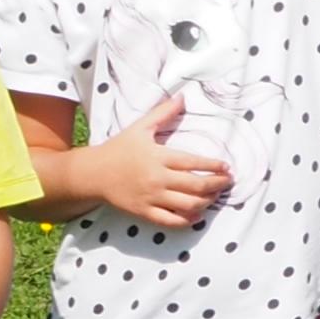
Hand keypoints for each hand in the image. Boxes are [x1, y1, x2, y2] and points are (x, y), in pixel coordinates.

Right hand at [86, 96, 231, 228]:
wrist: (93, 173)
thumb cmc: (119, 149)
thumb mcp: (140, 128)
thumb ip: (163, 113)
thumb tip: (182, 97)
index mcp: (159, 157)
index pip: (193, 162)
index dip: (214, 166)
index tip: (226, 167)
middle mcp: (157, 178)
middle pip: (196, 185)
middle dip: (217, 185)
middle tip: (227, 182)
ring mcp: (151, 197)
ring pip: (188, 205)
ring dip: (207, 202)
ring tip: (214, 196)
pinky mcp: (144, 212)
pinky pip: (171, 221)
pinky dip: (187, 220)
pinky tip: (197, 215)